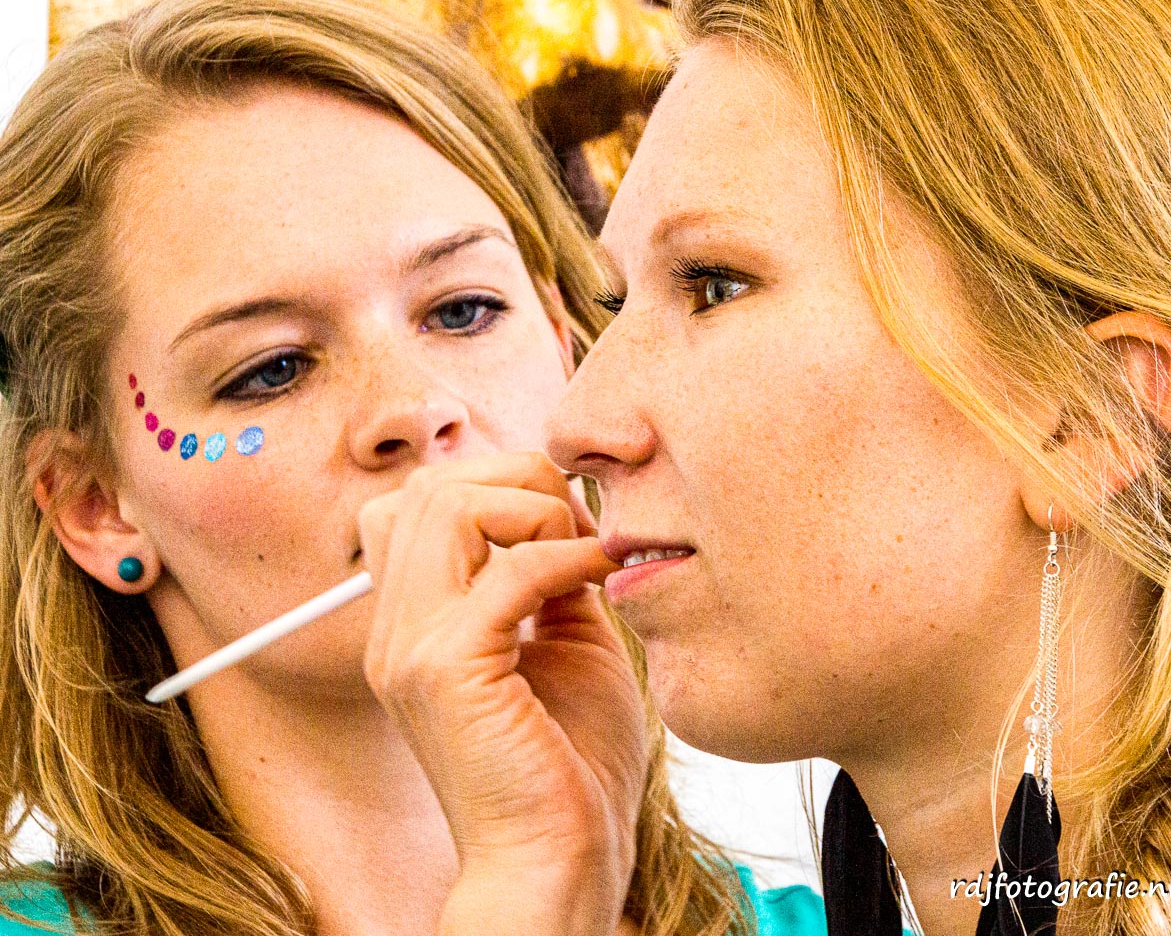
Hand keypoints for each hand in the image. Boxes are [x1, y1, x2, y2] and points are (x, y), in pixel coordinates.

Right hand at [357, 453, 644, 934]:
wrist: (558, 865)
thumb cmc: (570, 766)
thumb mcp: (565, 642)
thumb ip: (551, 576)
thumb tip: (569, 515)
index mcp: (416, 622)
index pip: (419, 502)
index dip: (497, 486)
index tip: (566, 523)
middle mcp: (398, 628)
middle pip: (426, 488)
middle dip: (514, 479)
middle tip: (576, 524)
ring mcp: (411, 648)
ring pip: (444, 506)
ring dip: (531, 509)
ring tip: (580, 552)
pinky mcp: (446, 670)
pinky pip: (507, 569)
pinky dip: (565, 553)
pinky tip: (598, 576)